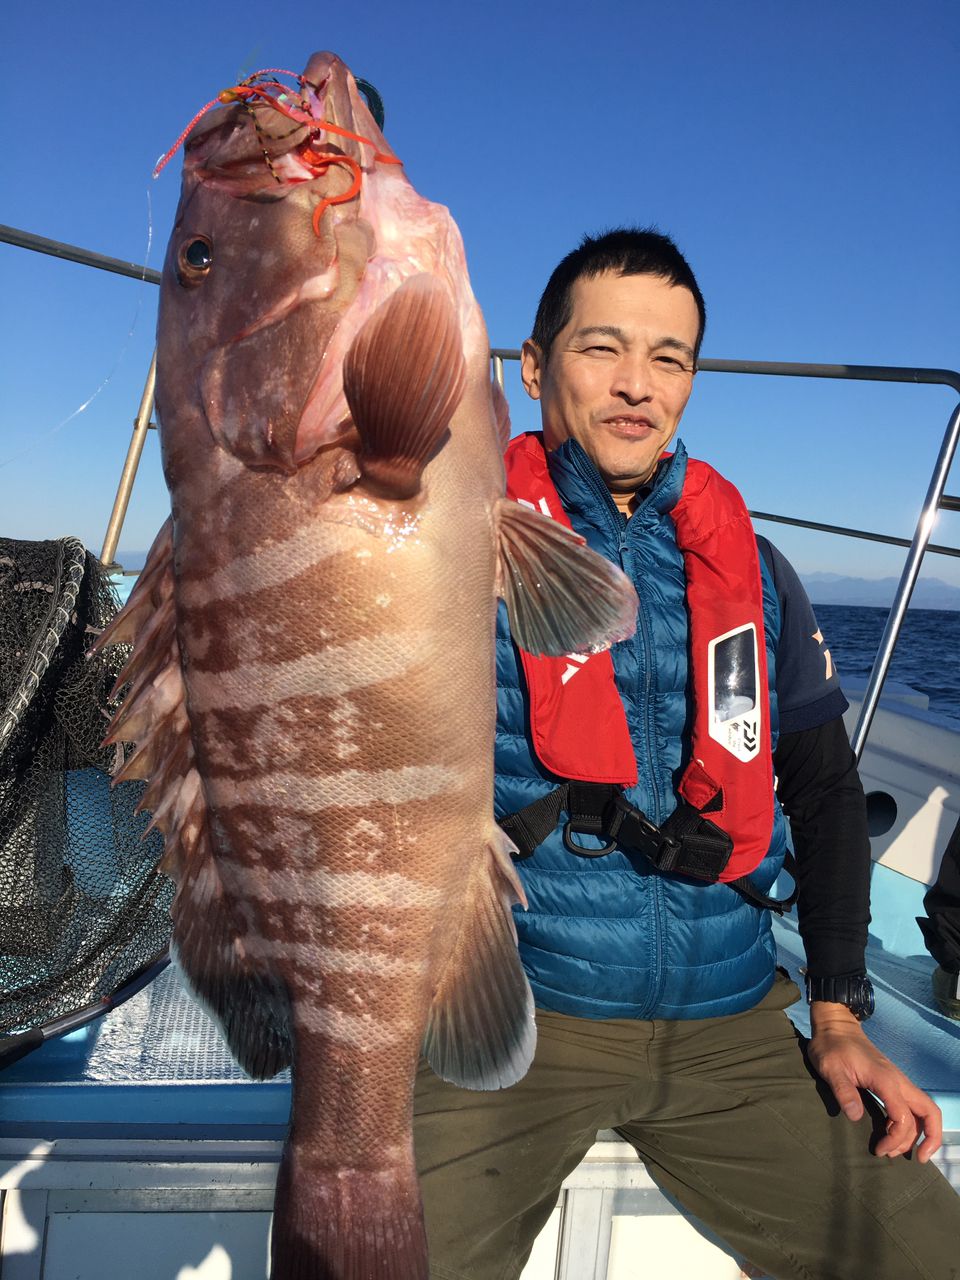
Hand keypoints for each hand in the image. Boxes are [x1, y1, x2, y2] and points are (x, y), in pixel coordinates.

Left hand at [807, 1003, 941, 1161]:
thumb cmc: (831, 1047)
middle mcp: (898, 1081)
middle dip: (930, 1138)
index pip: (904, 1117)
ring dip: (917, 1133)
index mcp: (886, 1080)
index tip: (879, 1150)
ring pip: (923, 1110)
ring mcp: (897, 1081)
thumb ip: (844, 1092)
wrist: (836, 1026)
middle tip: (917, 1159)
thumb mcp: (830, 1069)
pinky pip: (911, 1106)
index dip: (896, 1139)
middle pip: (930, 1112)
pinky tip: (892, 1133)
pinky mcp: (892, 1082)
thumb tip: (855, 1117)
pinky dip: (909, 1124)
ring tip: (896, 1150)